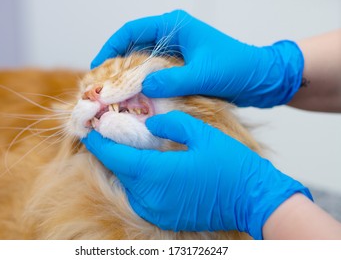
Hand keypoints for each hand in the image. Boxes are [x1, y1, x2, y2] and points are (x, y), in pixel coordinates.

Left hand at [82, 111, 311, 238]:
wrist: (252, 200)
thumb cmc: (230, 164)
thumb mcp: (201, 133)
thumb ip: (170, 124)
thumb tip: (151, 124)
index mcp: (155, 173)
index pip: (114, 155)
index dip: (98, 140)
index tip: (88, 126)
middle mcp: (149, 196)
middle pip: (118, 169)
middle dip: (109, 149)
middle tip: (106, 129)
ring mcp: (155, 210)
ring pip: (127, 182)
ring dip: (122, 163)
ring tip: (123, 143)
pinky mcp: (163, 216)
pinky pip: (139, 194)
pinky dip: (135, 177)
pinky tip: (142, 163)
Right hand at [92, 10, 303, 107]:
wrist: (261, 78)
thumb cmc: (237, 68)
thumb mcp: (203, 74)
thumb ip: (173, 80)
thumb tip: (144, 87)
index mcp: (175, 26)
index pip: (132, 31)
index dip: (111, 46)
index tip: (98, 65)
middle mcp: (173, 36)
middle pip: (134, 46)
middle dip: (117, 64)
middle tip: (103, 84)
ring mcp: (177, 53)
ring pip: (144, 62)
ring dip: (131, 77)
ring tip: (116, 94)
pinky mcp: (182, 68)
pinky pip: (157, 74)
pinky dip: (146, 85)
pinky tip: (138, 99)